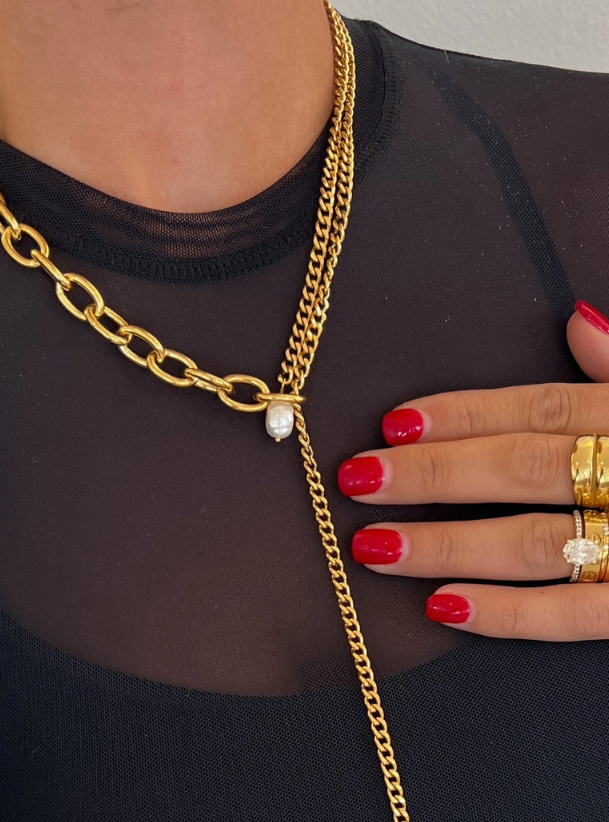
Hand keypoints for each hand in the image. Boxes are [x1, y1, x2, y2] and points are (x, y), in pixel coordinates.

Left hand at [337, 300, 608, 640]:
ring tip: (373, 546)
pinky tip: (444, 608)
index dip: (461, 413)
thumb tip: (577, 316)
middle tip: (357, 481)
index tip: (391, 423)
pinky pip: (581, 616)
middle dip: (434, 475)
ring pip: (537, 542)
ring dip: (449, 545)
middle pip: (522, 468)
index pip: (537, 408)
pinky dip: (512, 615)